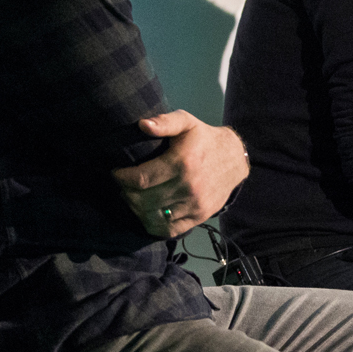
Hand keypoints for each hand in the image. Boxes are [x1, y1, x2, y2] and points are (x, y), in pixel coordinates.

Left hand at [112, 111, 248, 238]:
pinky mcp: (199, 217)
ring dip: (136, 209)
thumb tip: (143, 125)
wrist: (234, 159)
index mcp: (182, 163)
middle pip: (142, 201)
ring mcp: (195, 205)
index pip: (140, 179)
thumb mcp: (186, 122)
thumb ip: (165, 121)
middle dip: (126, 194)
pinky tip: (147, 214)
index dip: (122, 178)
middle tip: (124, 186)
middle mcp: (188, 187)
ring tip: (134, 198)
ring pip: (153, 217)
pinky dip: (153, 225)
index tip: (117, 173)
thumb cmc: (204, 139)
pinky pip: (169, 230)